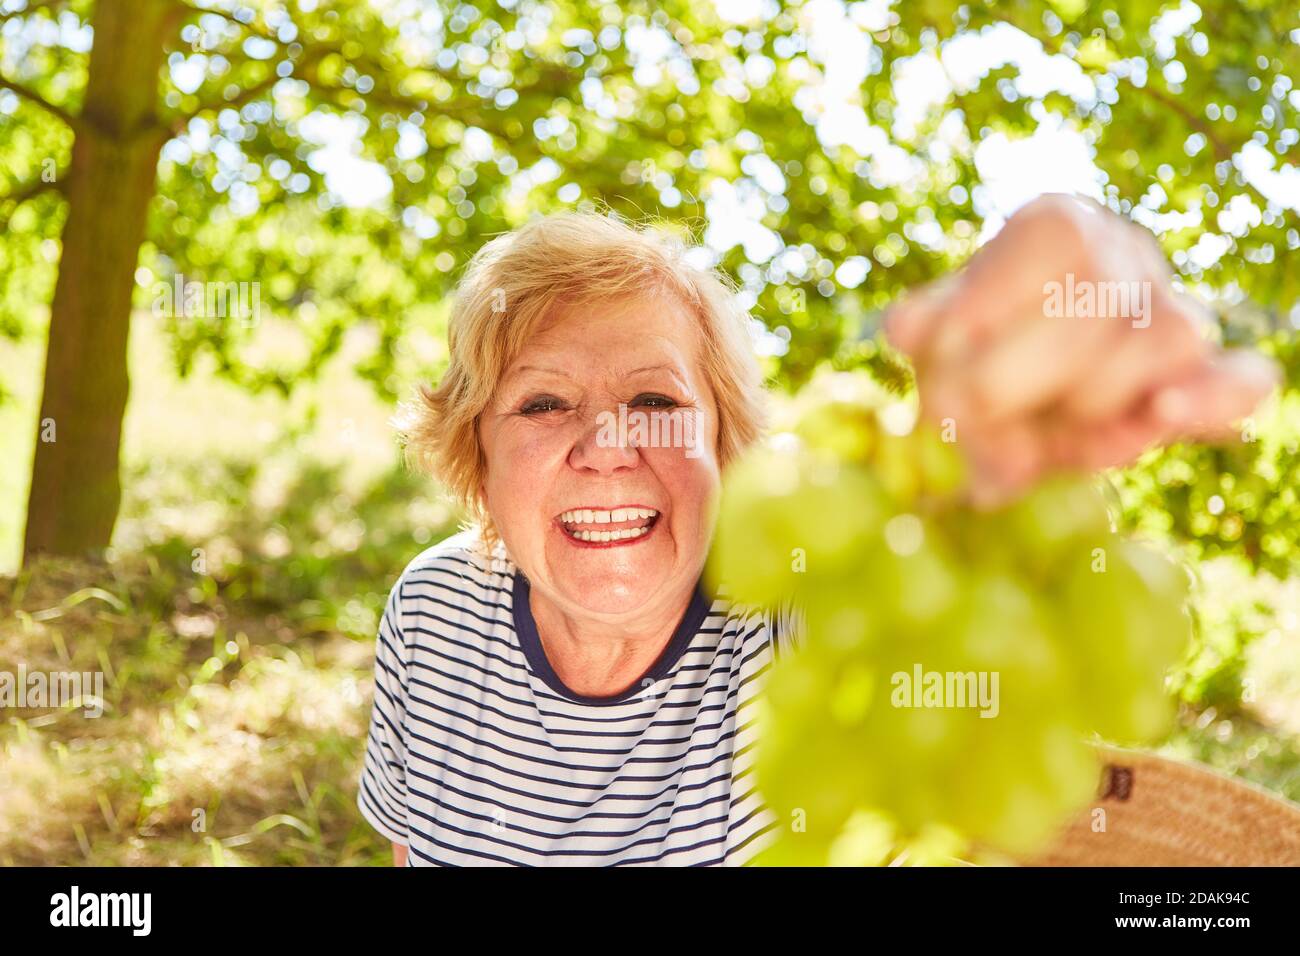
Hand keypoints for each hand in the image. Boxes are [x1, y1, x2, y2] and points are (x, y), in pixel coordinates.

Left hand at [885, 193, 1279, 503]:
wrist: (1007, 410)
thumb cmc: (968, 360)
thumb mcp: (932, 340)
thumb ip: (923, 330)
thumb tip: (908, 328)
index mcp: (1059, 227)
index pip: (1058, 241)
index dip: (998, 301)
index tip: (941, 354)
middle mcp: (1128, 255)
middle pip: (1105, 296)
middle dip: (1020, 372)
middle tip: (958, 415)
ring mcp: (1175, 314)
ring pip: (1168, 335)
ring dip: (1088, 399)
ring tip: (1032, 430)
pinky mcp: (1206, 380)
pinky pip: (1242, 380)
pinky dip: (1210, 399)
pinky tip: (1161, 413)